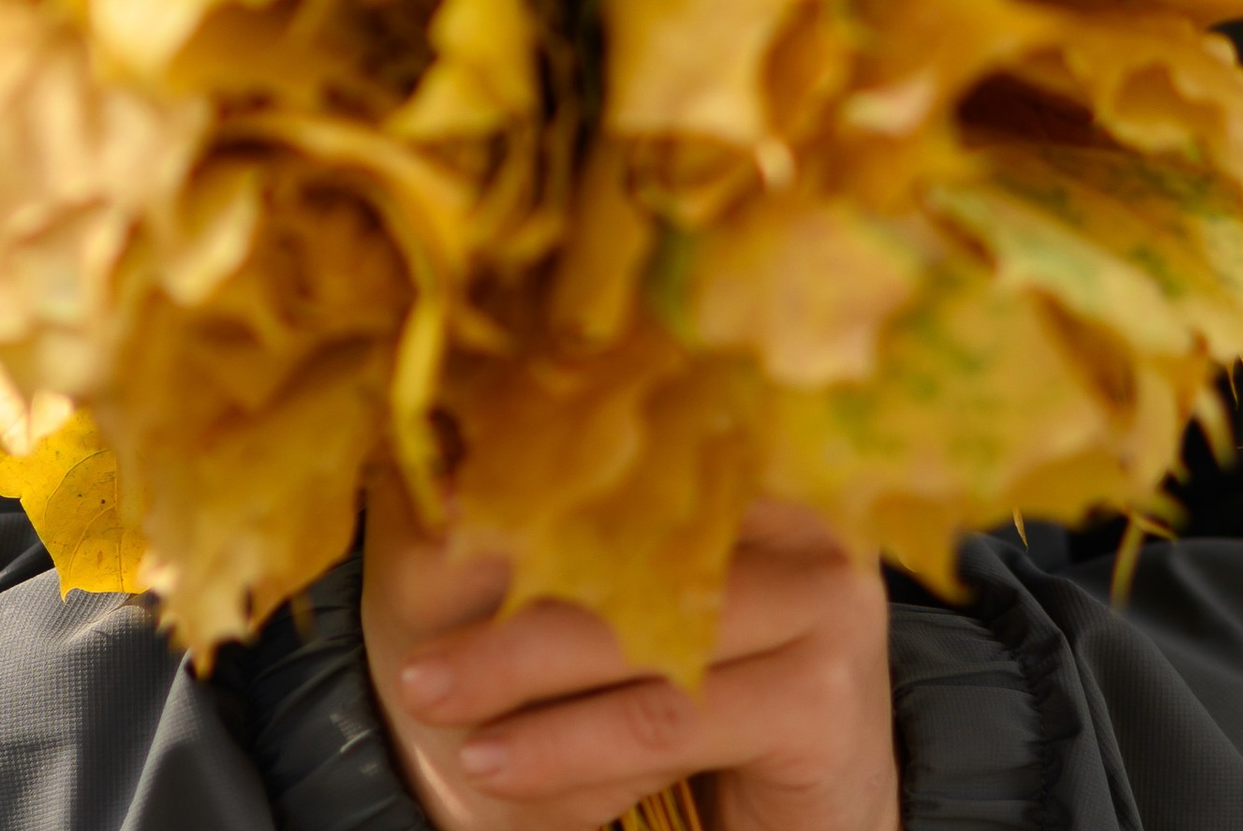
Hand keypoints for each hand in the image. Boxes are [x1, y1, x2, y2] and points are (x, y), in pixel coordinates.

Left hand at [360, 473, 899, 830]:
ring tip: (431, 696)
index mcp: (764, 458)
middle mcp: (809, 512)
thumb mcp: (635, 600)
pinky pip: (670, 715)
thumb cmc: (700, 686)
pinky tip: (499, 766)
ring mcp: (830, 600)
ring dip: (518, 670)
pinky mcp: (826, 697)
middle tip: (412, 629)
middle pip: (638, 535)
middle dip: (511, 584)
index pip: (643, 448)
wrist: (810, 813)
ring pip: (643, 629)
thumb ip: (579, 538)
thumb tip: (451, 487)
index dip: (538, 469)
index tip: (438, 500)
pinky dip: (569, 745)